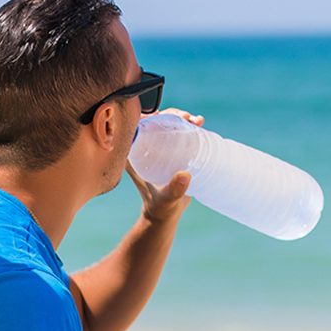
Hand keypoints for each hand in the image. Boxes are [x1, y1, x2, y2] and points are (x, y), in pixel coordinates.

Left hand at [125, 108, 204, 226]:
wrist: (166, 214)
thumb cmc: (160, 208)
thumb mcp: (166, 198)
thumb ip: (173, 190)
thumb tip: (185, 175)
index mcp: (132, 156)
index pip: (135, 127)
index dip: (147, 115)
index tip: (164, 115)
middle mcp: (142, 149)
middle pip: (153, 122)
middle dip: (170, 115)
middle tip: (186, 118)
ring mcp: (156, 149)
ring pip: (166, 125)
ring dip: (180, 118)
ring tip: (194, 120)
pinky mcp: (169, 151)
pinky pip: (176, 132)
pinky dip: (187, 125)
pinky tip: (199, 122)